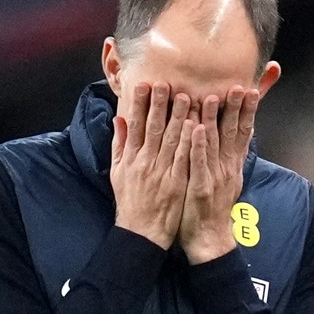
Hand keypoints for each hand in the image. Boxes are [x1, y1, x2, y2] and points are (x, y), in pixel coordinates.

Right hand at [110, 82, 194, 249]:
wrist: (141, 231)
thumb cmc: (130, 201)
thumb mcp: (117, 171)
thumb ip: (119, 144)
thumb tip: (119, 119)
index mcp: (130, 157)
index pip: (134, 125)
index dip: (139, 104)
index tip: (143, 85)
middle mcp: (144, 162)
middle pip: (152, 128)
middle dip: (159, 104)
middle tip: (165, 82)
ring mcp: (161, 172)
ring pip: (170, 140)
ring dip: (178, 117)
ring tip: (186, 96)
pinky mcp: (176, 182)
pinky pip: (183, 158)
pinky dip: (188, 141)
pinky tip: (195, 125)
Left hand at [179, 86, 259, 263]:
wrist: (209, 241)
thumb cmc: (211, 208)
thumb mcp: (225, 180)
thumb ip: (228, 157)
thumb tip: (236, 136)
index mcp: (232, 165)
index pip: (243, 132)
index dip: (248, 111)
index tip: (250, 89)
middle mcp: (227, 168)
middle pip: (233, 133)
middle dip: (236, 108)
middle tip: (238, 85)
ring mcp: (215, 177)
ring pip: (215, 143)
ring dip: (214, 119)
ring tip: (213, 96)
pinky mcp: (201, 188)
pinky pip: (199, 163)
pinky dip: (198, 145)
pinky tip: (196, 128)